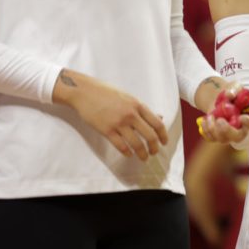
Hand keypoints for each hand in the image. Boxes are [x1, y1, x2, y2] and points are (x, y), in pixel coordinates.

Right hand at [52, 69, 167, 159]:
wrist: (85, 91)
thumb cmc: (107, 93)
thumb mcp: (129, 97)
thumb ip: (142, 109)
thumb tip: (159, 117)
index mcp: (138, 105)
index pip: (157, 123)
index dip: (163, 135)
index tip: (164, 142)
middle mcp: (131, 115)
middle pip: (150, 136)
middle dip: (154, 147)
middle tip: (154, 153)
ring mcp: (119, 123)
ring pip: (136, 143)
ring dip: (142, 153)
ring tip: (143, 157)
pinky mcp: (106, 130)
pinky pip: (120, 146)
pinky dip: (127, 152)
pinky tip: (129, 154)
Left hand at [195, 83, 248, 143]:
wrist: (220, 99)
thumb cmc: (232, 93)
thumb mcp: (235, 87)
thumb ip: (234, 89)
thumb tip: (229, 95)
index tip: (241, 117)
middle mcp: (242, 129)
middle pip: (238, 137)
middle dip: (227, 131)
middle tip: (220, 120)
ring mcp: (230, 135)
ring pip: (223, 139)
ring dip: (213, 129)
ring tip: (210, 116)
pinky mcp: (218, 136)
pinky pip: (212, 138)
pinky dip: (206, 129)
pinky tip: (205, 119)